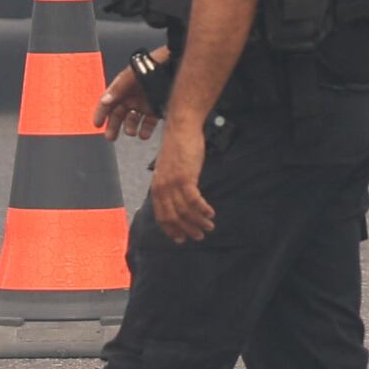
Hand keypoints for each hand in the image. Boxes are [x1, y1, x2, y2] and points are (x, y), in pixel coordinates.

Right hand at [100, 53, 169, 140]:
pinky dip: (145, 129)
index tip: (97, 124)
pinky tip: (143, 135)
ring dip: (130, 127)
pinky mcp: (157, 107)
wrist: (176, 63)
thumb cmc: (155, 64)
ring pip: (133, 119)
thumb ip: (119, 88)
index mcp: (124, 86)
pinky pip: (149, 121)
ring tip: (131, 132)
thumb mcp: (134, 75)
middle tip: (110, 136)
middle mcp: (133, 95)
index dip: (101, 112)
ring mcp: (145, 102)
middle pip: (119, 113)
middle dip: (114, 125)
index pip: (108, 101)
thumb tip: (105, 100)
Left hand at [147, 126, 215, 243]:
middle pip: (173, 217)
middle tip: (199, 237)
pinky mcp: (185, 178)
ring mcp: (173, 183)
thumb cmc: (178, 147)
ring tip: (209, 227)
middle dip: (186, 230)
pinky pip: (194, 201)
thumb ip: (170, 185)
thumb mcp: (169, 169)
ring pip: (184, 211)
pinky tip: (211, 214)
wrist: (181, 129)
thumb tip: (178, 200)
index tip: (180, 239)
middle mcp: (162, 188)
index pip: (161, 215)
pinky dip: (203, 209)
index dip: (171, 230)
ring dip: (198, 222)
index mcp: (157, 187)